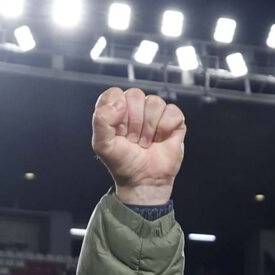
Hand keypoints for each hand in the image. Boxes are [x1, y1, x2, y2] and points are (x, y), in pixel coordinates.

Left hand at [92, 87, 184, 206]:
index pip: (114, 94)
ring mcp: (155, 113)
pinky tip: (160, 140)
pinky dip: (165, 129)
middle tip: (133, 139)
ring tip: (145, 141)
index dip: (116, 112)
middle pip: (135, 95)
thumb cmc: (123, 163)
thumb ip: (100, 120)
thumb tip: (119, 104)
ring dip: (149, 128)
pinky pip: (172, 111)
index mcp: (115, 110)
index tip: (118, 131)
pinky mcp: (173, 120)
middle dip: (133, 122)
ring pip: (154, 102)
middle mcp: (135, 108)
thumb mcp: (102, 145)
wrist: (144, 181)